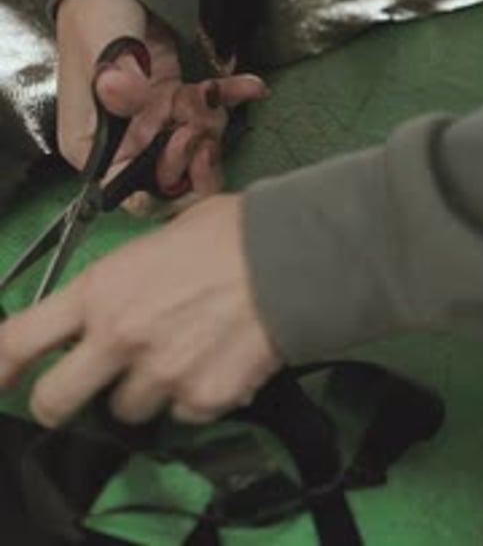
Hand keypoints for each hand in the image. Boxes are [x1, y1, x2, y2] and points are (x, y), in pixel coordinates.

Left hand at [0, 195, 281, 426]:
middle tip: (87, 386)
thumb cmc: (228, 233)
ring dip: (145, 390)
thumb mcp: (160, 237)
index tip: (1, 378)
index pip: (22, 339)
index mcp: (102, 290)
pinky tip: (217, 361)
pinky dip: (195, 395)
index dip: (1, 365)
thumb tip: (126, 288)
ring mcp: (159, 375)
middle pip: (55, 401)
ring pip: (128, 410)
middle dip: (62, 400)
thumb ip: (128, 273)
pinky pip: (184, 413)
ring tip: (181, 354)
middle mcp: (119, 338)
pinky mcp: (201, 401)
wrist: (290, 257)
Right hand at [56, 0, 266, 200]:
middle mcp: (121, 138)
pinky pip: (205, 109)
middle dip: (192, 151)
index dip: (159, 180)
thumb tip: (127, 98)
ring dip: (211, 120)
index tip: (183, 147)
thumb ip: (116, 79)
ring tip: (213, 92)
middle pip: (165, 173)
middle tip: (200, 122)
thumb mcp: (102, 47)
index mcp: (91, 141)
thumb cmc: (96, 14)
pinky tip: (250, 85)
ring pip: (192, 143)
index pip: (123, 187)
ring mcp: (149, 119)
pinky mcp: (172, 98)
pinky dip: (229, 97)